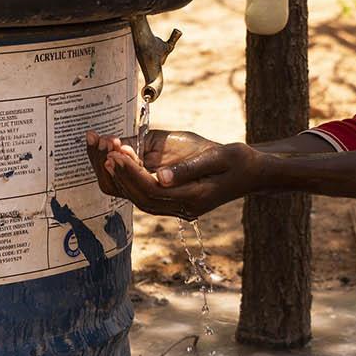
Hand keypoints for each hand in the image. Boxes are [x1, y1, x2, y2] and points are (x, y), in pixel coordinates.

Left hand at [85, 129, 261, 218]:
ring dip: (118, 175)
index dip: (131, 173)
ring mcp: (176, 206)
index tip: (116, 153)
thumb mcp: (217, 158)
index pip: (152, 190)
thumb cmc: (237, 161)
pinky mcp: (172, 198)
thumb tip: (159, 177)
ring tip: (103, 150)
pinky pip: (143, 192)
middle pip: (139, 196)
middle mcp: (181, 208)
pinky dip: (127, 176)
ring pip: (137, 197)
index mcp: (193, 199)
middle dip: (118, 173)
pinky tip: (117, 157)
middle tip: (103, 148)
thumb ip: (188, 169)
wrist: (252, 173)